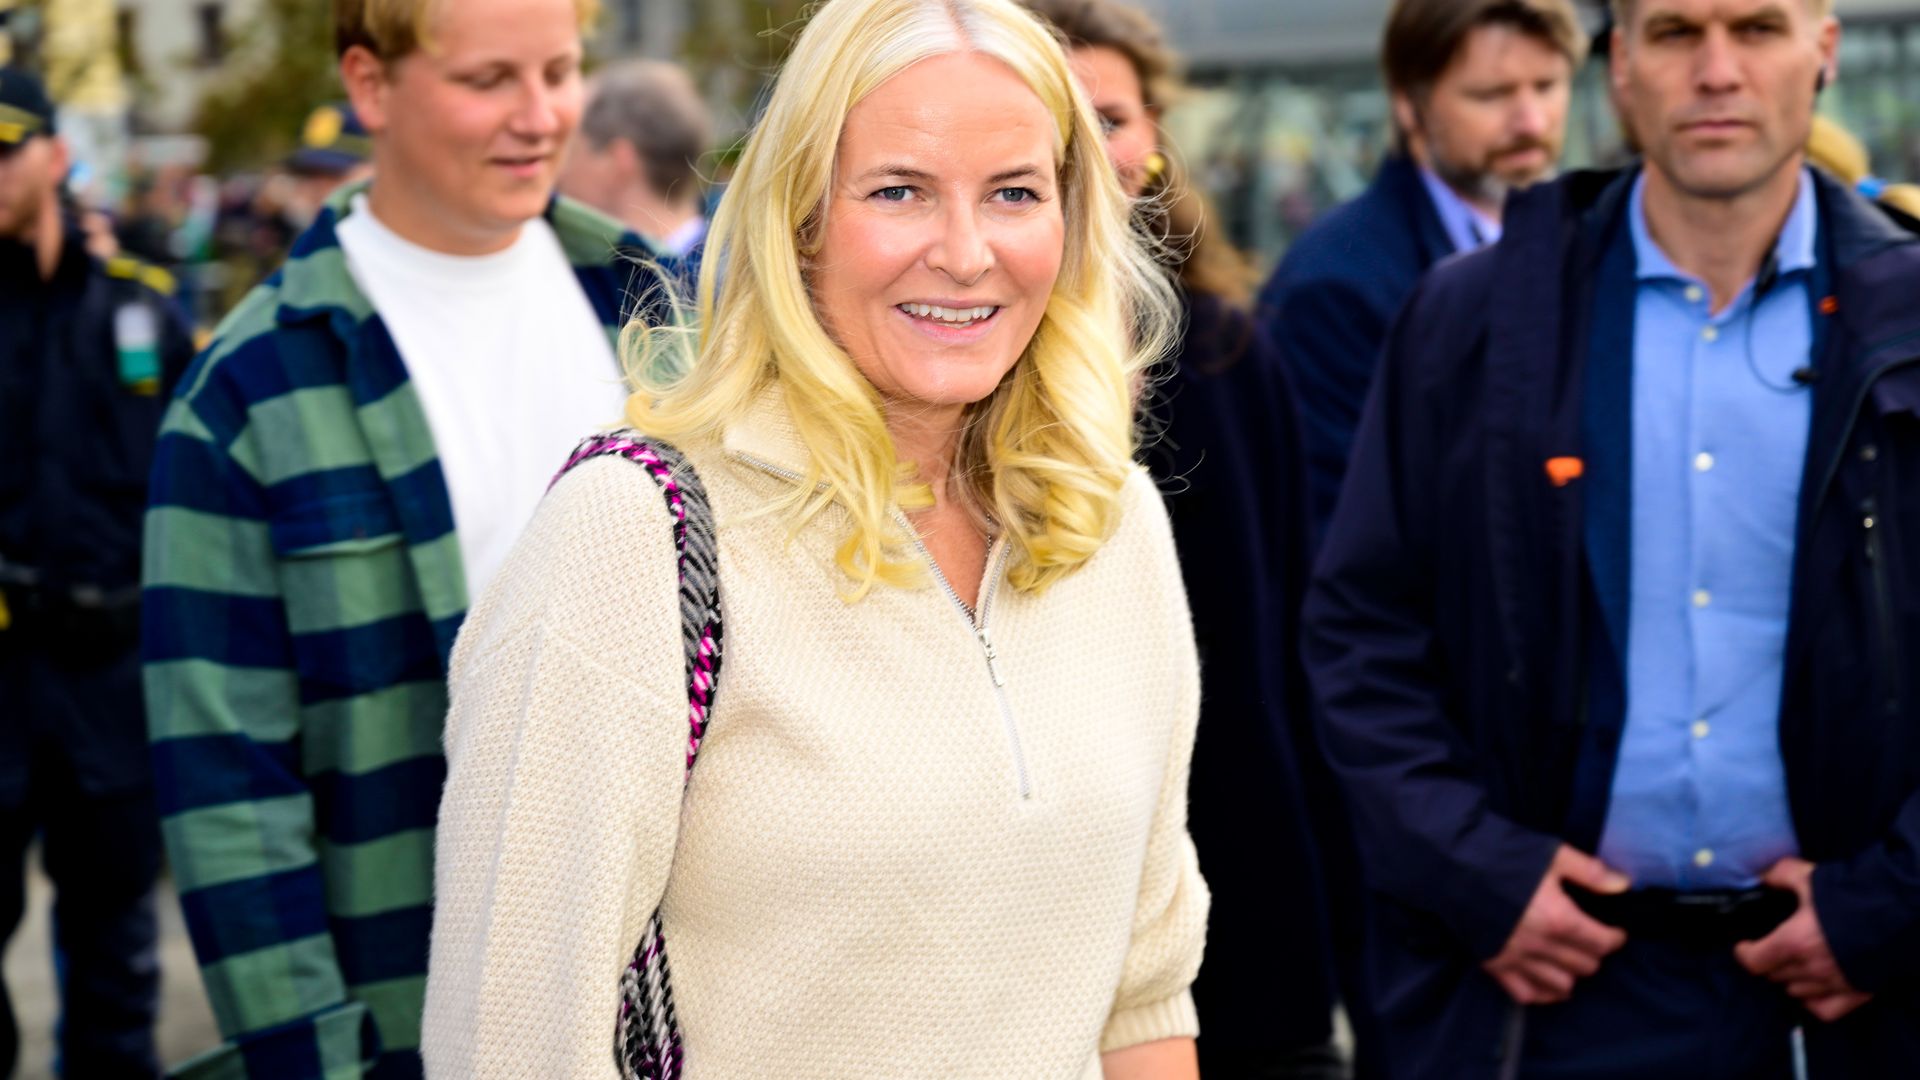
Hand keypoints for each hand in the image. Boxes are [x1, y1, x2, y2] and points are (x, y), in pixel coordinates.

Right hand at [1482, 845, 1629, 1004]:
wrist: (1452, 866)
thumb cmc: (1504, 857)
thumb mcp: (1552, 856)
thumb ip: (1590, 872)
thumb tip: (1623, 885)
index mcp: (1560, 919)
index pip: (1602, 942)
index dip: (1615, 937)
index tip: (1615, 931)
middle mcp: (1542, 946)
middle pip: (1585, 965)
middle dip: (1593, 953)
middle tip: (1590, 939)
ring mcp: (1517, 959)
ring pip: (1561, 984)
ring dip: (1570, 973)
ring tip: (1568, 958)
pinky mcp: (1494, 965)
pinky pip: (1526, 994)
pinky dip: (1541, 992)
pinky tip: (1546, 982)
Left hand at [1733, 858, 1871, 1021]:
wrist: (1899, 913)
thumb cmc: (1849, 895)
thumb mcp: (1809, 877)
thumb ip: (1780, 875)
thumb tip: (1763, 877)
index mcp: (1792, 943)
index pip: (1754, 961)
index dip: (1744, 954)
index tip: (1743, 946)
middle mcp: (1809, 969)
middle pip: (1774, 975)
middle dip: (1767, 962)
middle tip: (1770, 949)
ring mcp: (1833, 985)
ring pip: (1795, 991)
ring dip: (1789, 979)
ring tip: (1792, 965)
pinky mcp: (1856, 994)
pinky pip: (1824, 1009)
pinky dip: (1813, 1001)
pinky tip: (1813, 989)